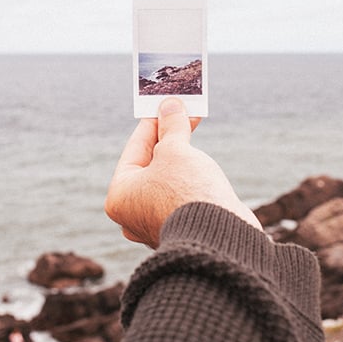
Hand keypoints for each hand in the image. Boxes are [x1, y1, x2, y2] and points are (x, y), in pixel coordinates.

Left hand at [105, 97, 262, 247]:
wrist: (222, 238)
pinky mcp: (181, 228)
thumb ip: (171, 126)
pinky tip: (203, 164)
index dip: (154, 121)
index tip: (169, 103)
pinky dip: (191, 176)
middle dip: (169, 137)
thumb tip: (170, 105)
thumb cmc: (189, 193)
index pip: (136, 147)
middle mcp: (133, 214)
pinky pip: (181, 194)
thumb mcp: (176, 150)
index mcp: (120, 196)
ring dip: (182, 156)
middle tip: (186, 113)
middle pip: (151, 163)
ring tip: (194, 130)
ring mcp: (157, 223)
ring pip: (167, 179)